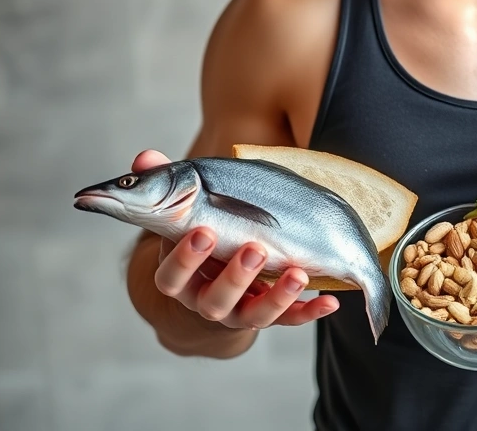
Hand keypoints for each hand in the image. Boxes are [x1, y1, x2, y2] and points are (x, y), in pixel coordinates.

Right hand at [133, 149, 339, 329]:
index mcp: (181, 278)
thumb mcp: (182, 219)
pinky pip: (290, 320)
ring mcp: (239, 313)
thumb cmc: (201, 244)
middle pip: (214, 300)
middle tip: (254, 249)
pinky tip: (330, 301)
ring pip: (254, 315)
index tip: (203, 232)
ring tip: (297, 273)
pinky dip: (310, 312)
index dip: (185, 259)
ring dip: (277, 296)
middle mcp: (206, 300)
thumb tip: (145, 157)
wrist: (214, 292)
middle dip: (235, 276)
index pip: (171, 276)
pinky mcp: (269, 316)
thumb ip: (166, 187)